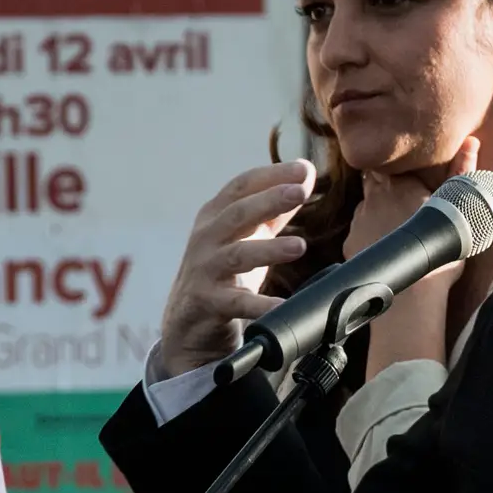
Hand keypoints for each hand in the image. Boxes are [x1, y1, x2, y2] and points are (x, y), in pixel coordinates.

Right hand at [157, 160, 315, 374]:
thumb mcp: (245, 236)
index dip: (271, 175)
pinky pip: (236, 303)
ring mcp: (204, 270)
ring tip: (299, 246)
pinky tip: (281, 306)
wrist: (187, 324)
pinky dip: (259, 304)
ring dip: (269, 249)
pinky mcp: (207, 303)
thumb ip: (273, 209)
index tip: (302, 168)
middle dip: (269, 200)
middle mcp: (206, 238)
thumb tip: (305, 177)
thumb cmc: (221, 272)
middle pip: (237, 213)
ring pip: (236, 255)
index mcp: (215, 215)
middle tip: (300, 192)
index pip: (242, 186)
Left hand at [352, 139, 479, 377]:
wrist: (414, 296)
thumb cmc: (442, 252)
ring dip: (375, 212)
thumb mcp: (457, 209)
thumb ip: (462, 173)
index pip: (391, 164)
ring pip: (365, 207)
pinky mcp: (350, 243)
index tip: (410, 182)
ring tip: (394, 230)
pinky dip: (367, 236)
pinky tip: (384, 249)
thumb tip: (471, 141)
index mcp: (400, 183)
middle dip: (385, 188)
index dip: (398, 171)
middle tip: (404, 205)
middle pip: (374, 181)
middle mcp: (374, 196)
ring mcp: (358, 220)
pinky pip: (357, 233)